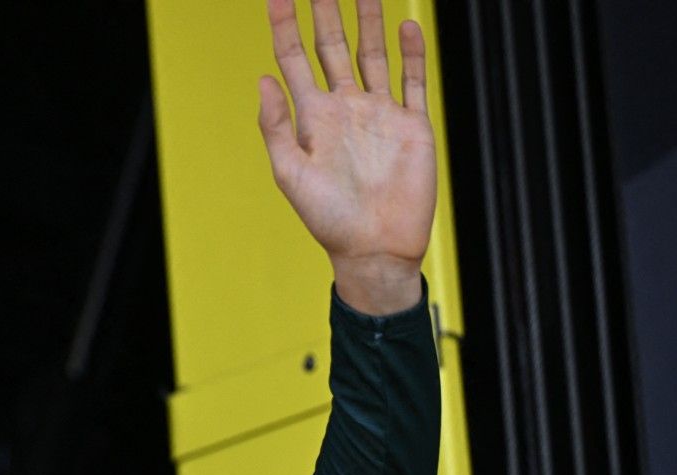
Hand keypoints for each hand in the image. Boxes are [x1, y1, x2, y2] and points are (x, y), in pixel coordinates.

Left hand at [258, 0, 434, 313]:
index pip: (294, 60)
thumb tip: (264, 79)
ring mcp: (379, 114)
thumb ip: (276, 126)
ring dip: (368, 21)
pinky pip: (412, 80)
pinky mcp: (412, 125)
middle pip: (332, 47)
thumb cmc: (328, 221)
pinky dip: (412, 53)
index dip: (285, 27)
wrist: (375, 249)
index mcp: (313, 118)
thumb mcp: (290, 174)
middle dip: (326, 12)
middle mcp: (345, 109)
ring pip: (372, 54)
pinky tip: (407, 25)